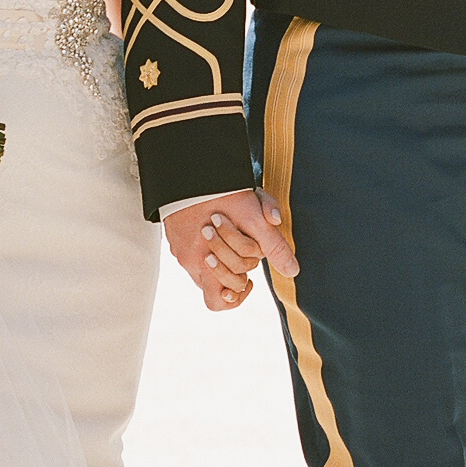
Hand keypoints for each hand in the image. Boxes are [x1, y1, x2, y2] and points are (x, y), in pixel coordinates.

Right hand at [163, 187, 295, 312]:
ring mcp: (178, 248)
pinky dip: (206, 244)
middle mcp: (188, 260)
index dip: (238, 292)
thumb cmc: (222, 190)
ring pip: (203, 268)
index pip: (221, 300)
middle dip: (235, 268)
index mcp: (205, 262)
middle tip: (243, 245)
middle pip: (215, 282)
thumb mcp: (255, 217)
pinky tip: (217, 226)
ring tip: (230, 233)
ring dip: (221, 256)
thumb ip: (274, 246)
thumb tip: (292, 271)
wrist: (190, 166)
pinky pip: (191, 251)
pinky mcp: (172, 235)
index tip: (250, 278)